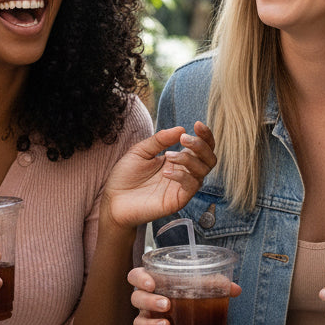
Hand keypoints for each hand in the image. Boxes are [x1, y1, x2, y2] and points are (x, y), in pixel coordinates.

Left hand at [101, 122, 216, 230]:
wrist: (114, 200)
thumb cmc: (126, 176)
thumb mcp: (141, 151)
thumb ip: (160, 140)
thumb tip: (180, 129)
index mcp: (177, 159)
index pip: (201, 147)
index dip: (204, 135)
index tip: (196, 124)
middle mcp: (184, 172)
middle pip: (209, 158)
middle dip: (201, 145)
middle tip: (184, 139)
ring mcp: (182, 187)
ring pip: (203, 170)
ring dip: (189, 159)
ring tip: (169, 156)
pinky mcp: (178, 200)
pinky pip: (192, 186)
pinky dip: (182, 176)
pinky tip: (166, 172)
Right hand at [128, 264, 241, 324]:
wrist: (190, 315)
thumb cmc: (190, 294)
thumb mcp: (201, 287)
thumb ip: (216, 285)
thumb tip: (236, 289)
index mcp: (153, 283)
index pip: (135, 276)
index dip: (139, 279)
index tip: (151, 284)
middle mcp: (146, 302)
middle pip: (136, 299)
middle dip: (149, 301)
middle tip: (166, 304)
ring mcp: (147, 321)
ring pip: (139, 322)